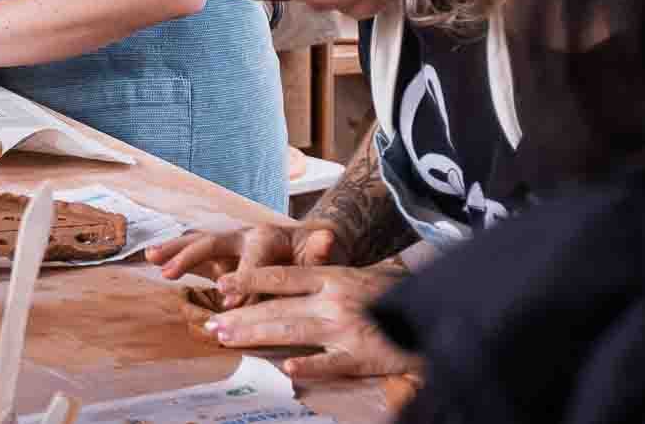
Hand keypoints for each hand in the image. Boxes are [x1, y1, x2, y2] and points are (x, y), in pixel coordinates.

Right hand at [149, 222, 337, 299]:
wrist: (314, 246)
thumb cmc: (318, 257)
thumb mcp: (326, 257)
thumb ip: (321, 252)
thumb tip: (327, 238)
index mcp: (269, 237)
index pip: (252, 260)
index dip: (243, 280)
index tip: (231, 305)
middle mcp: (244, 236)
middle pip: (213, 242)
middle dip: (191, 257)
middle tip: (170, 273)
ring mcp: (230, 244)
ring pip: (197, 243)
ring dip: (173, 250)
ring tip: (150, 257)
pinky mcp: (222, 255)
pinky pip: (194, 251)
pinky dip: (173, 251)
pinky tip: (151, 258)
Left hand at [202, 263, 416, 379]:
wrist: (433, 310)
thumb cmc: (382, 294)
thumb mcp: (347, 277)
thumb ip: (312, 282)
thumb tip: (268, 291)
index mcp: (330, 277)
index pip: (281, 276)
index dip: (249, 279)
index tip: (221, 284)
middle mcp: (334, 300)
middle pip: (278, 307)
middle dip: (242, 316)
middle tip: (212, 324)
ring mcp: (347, 328)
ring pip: (293, 331)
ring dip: (257, 335)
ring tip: (228, 338)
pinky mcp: (363, 356)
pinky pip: (331, 363)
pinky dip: (309, 365)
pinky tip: (287, 369)